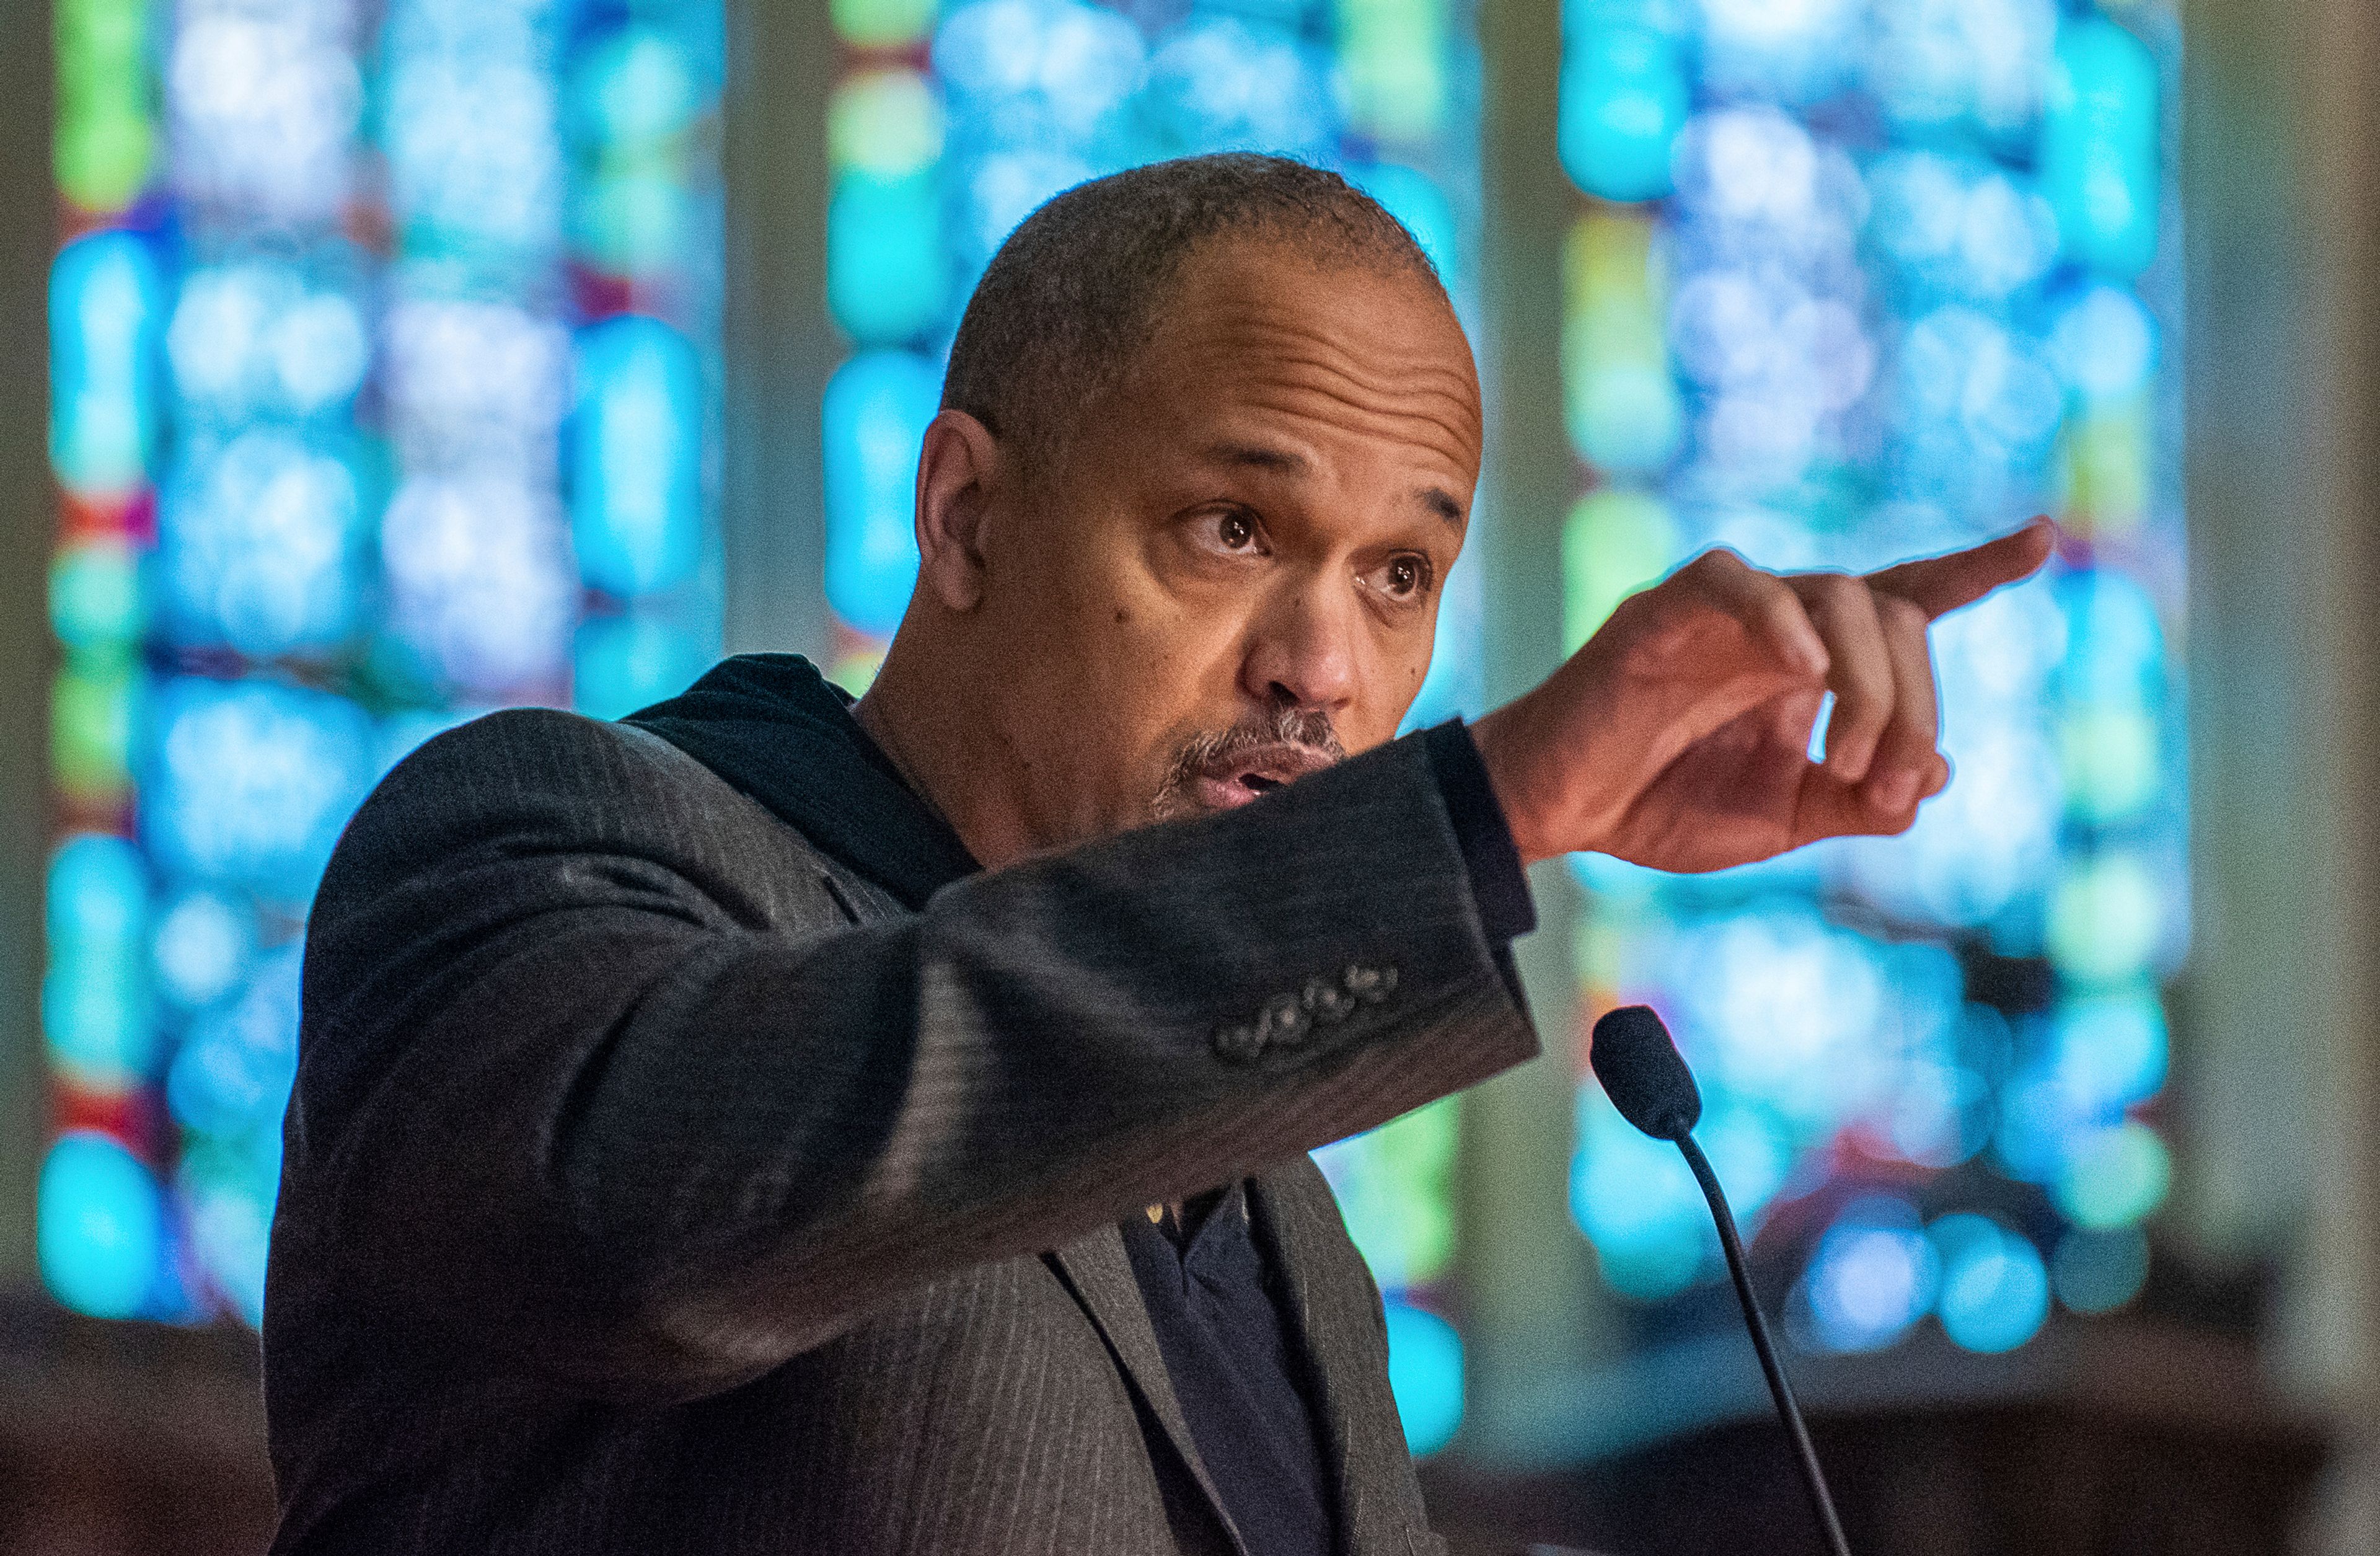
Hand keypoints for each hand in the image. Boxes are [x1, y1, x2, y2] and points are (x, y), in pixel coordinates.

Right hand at [1470, 518, 2055, 871]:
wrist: (1559, 810)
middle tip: (1883, 783)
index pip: (1909, 599)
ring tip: (1842, 767)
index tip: (2044, 538)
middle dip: (1915, 703)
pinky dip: (1785, 623)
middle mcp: (1783, 624)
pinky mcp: (1669, 609)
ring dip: (1868, 688)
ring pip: (1842, 596)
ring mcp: (1728, 611)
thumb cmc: (1658, 805)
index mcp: (1814, 665)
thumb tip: (1937, 775)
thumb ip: (1856, 799)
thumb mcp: (1779, 820)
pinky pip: (1743, 586)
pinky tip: (1805, 673)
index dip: (1976, 568)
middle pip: (1897, 613)